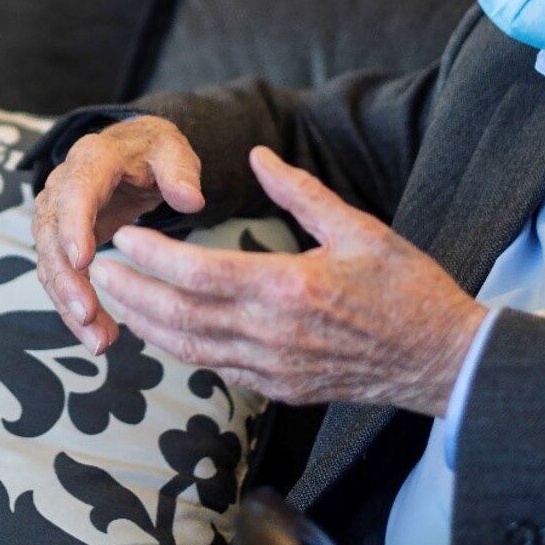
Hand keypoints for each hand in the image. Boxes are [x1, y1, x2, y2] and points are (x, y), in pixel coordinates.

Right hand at [32, 116, 204, 353]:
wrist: (131, 152)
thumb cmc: (152, 153)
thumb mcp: (172, 151)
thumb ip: (180, 172)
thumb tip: (191, 200)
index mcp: (91, 161)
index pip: (75, 193)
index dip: (74, 227)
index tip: (85, 262)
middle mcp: (61, 187)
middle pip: (50, 235)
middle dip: (66, 279)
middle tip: (88, 316)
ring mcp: (55, 216)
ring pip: (49, 263)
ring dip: (68, 303)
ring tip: (99, 341)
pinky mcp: (59, 242)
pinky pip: (58, 277)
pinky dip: (73, 308)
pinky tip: (98, 335)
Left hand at [91, 145, 485, 415]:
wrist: (445, 360)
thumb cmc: (408, 290)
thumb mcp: (360, 228)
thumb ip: (301, 192)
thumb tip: (258, 154)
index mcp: (290, 288)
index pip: (199, 275)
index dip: (154, 258)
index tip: (125, 239)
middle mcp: (274, 335)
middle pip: (181, 318)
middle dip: (133, 294)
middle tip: (99, 270)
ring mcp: (276, 369)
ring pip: (192, 350)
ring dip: (148, 326)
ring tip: (118, 299)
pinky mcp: (282, 390)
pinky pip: (219, 370)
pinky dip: (184, 349)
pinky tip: (165, 330)